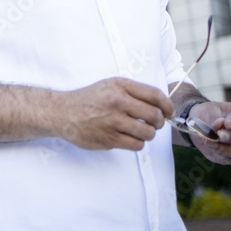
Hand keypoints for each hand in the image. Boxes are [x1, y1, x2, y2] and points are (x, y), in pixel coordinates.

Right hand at [55, 77, 173, 150]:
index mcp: (120, 86)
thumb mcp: (110, 86)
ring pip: (148, 133)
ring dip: (148, 134)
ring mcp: (113, 121)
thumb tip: (162, 107)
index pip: (156, 95)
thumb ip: (134, 92)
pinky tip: (128, 137)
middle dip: (159, 123)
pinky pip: (136, 145)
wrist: (62, 112)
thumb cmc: (89, 99)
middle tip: (153, 124)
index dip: (168, 106)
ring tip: (139, 131)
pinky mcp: (109, 138)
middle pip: (155, 116)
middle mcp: (117, 102)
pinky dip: (136, 143)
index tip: (169, 112)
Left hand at [187, 101, 230, 163]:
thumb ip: (215, 118)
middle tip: (221, 134)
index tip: (227, 123)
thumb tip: (220, 124)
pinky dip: (220, 151)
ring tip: (211, 140)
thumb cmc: (208, 115)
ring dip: (228, 147)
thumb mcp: (208, 111)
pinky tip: (210, 145)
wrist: (199, 127)